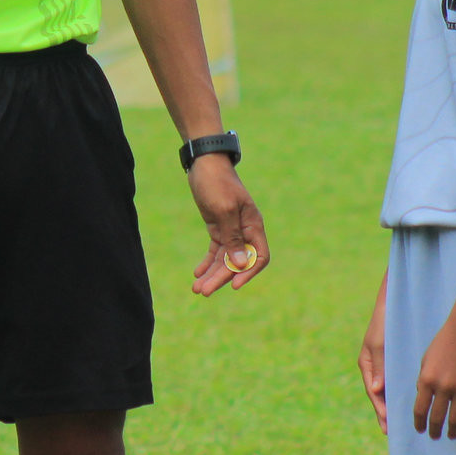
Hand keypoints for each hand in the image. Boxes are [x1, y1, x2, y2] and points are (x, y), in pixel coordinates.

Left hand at [186, 155, 268, 294]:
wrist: (204, 162)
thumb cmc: (216, 182)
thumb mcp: (223, 209)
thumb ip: (233, 237)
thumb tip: (240, 265)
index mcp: (253, 225)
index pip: (258, 257)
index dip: (248, 273)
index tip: (232, 285)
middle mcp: (245, 230)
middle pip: (237, 262)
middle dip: (221, 277)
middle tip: (203, 292)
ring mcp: (231, 229)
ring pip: (224, 259)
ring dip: (212, 273)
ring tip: (196, 289)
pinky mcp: (218, 226)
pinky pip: (216, 250)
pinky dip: (207, 262)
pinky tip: (197, 273)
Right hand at [359, 282, 388, 433]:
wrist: (395, 302)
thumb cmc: (385, 322)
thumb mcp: (380, 344)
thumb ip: (379, 367)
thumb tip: (375, 391)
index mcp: (367, 365)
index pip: (373, 394)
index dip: (380, 410)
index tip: (387, 426)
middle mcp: (375, 368)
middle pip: (380, 396)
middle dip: (386, 413)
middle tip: (393, 433)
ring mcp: (386, 364)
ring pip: (389, 390)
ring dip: (394, 405)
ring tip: (402, 424)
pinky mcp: (396, 360)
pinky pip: (398, 380)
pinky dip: (403, 393)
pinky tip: (413, 402)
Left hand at [414, 316, 455, 440]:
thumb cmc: (444, 341)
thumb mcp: (426, 358)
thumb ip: (423, 378)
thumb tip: (422, 394)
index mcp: (426, 379)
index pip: (420, 409)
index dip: (419, 422)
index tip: (420, 430)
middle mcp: (443, 387)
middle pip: (437, 417)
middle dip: (435, 430)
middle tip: (434, 437)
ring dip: (453, 430)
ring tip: (452, 435)